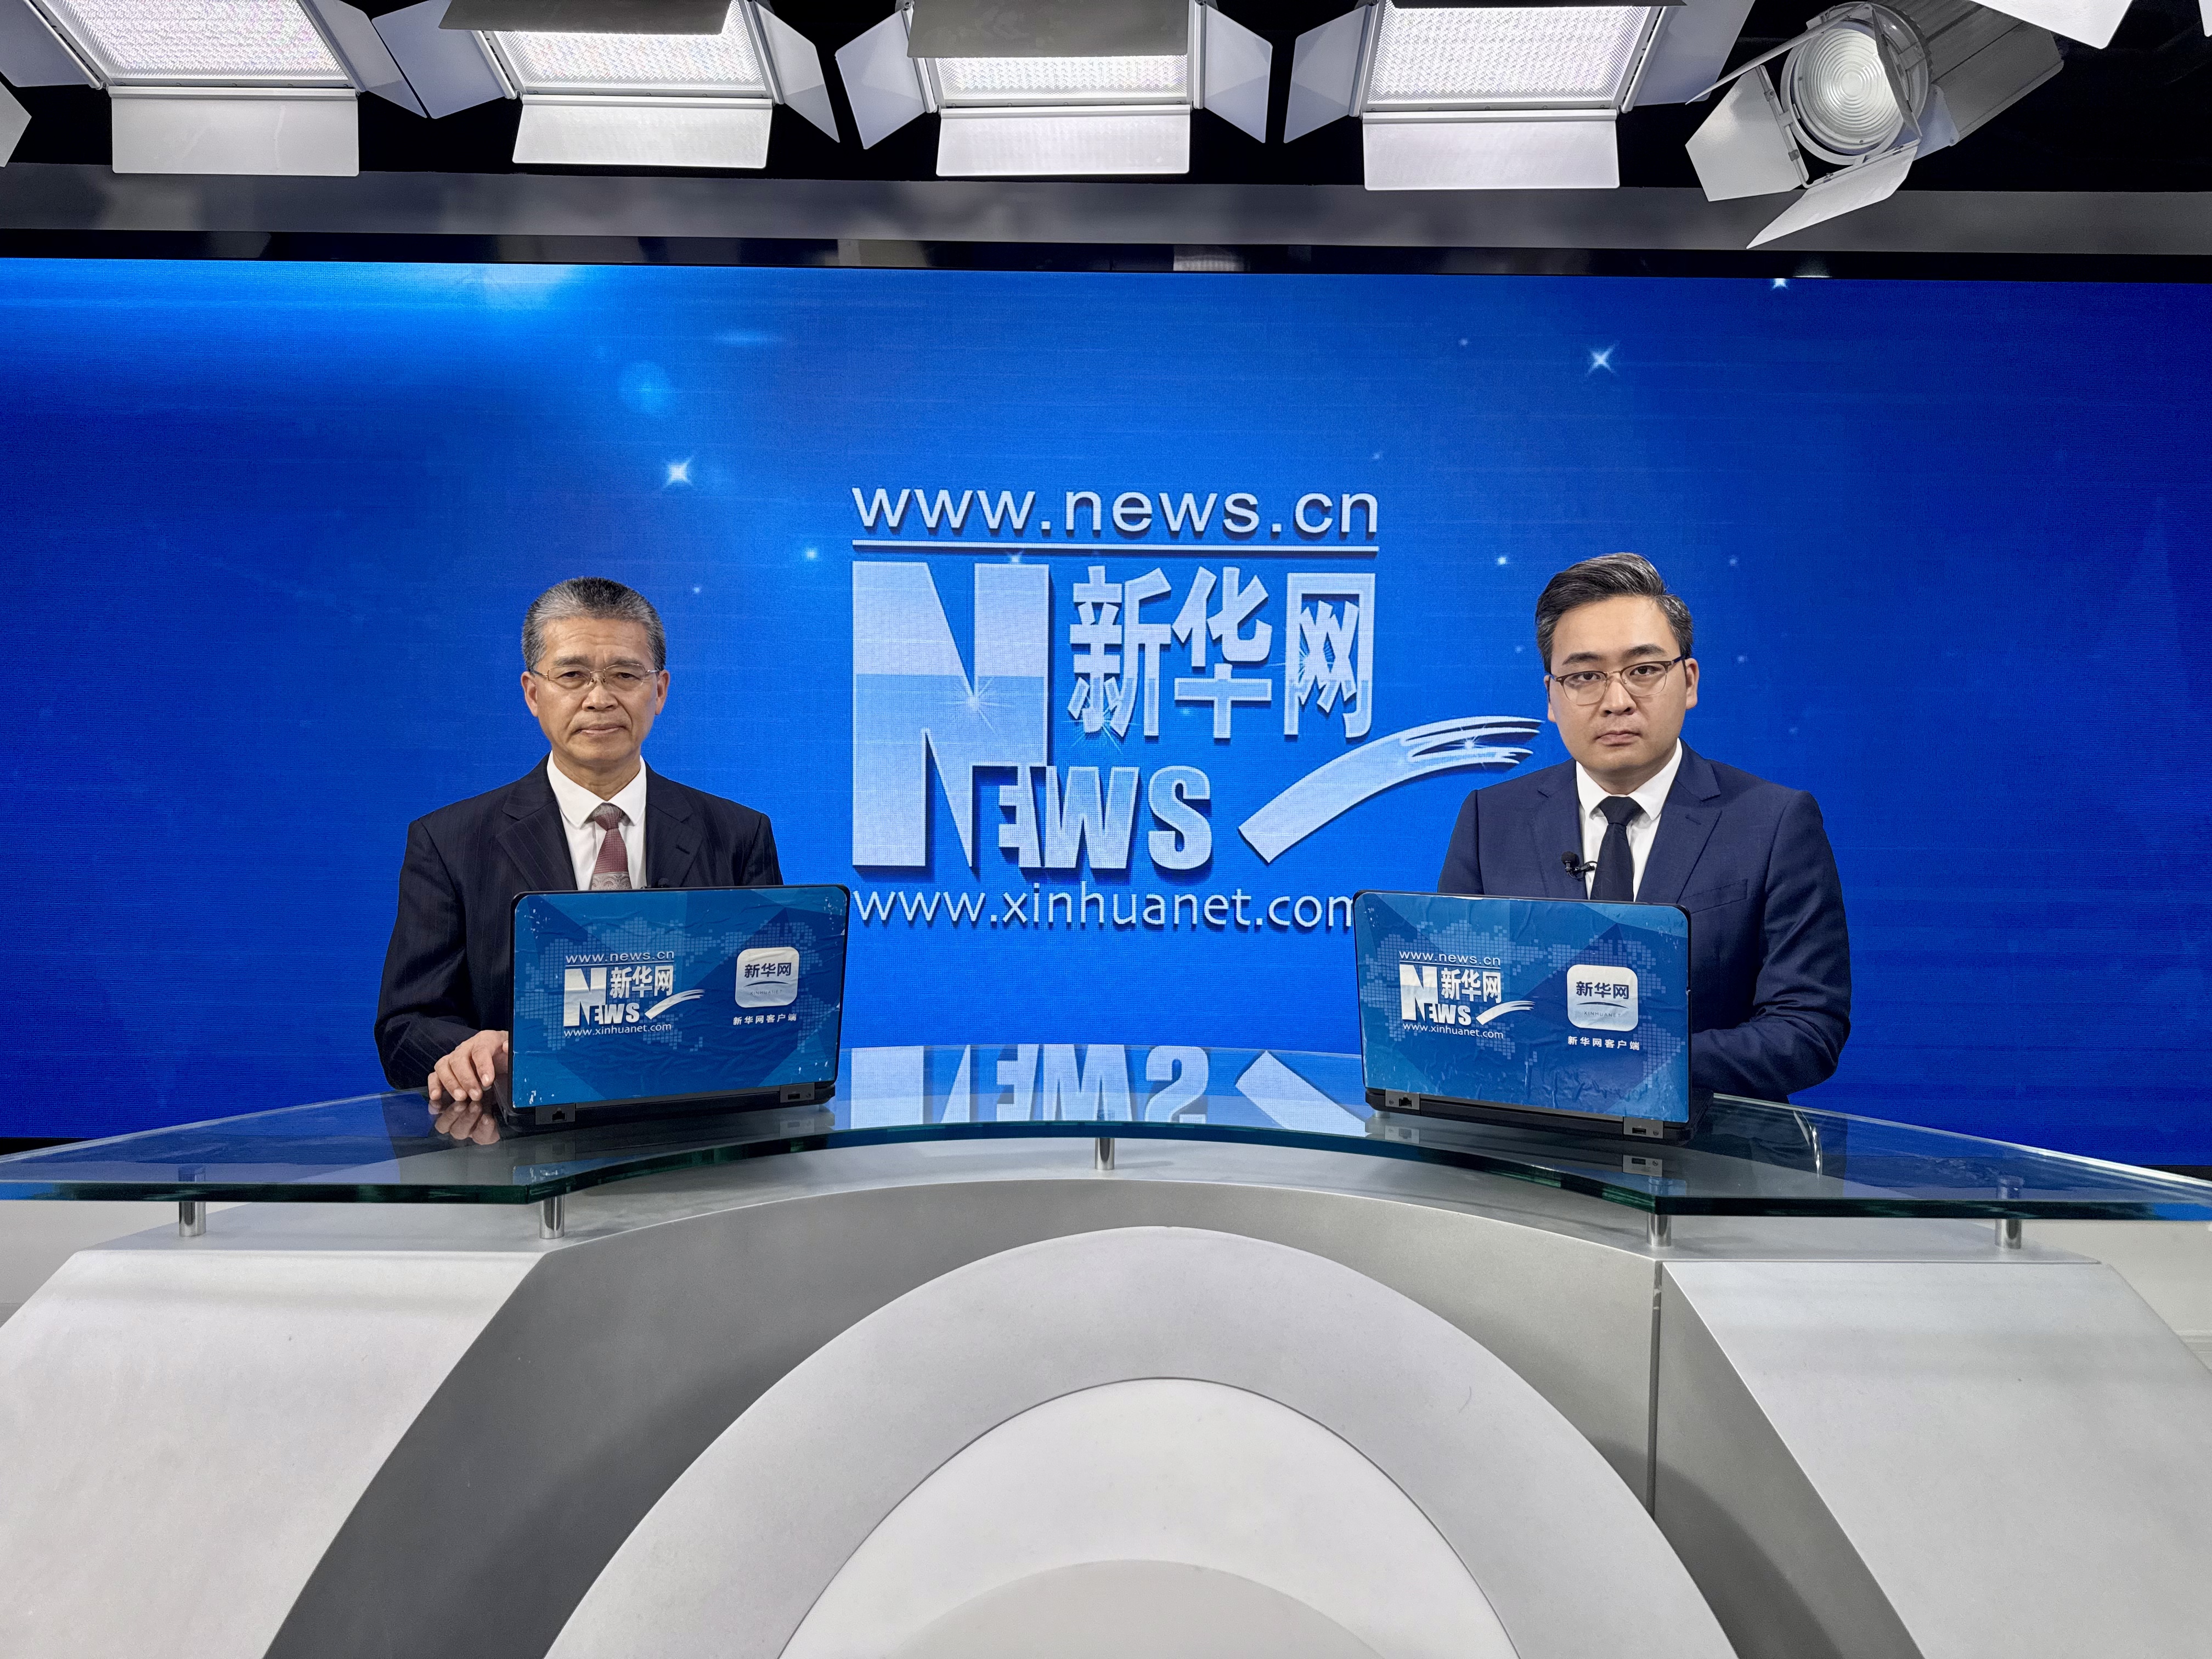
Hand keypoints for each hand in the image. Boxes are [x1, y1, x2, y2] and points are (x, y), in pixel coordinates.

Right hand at [427, 1030, 509, 1145]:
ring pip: (443, 1066)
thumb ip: (512, 1051)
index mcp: (485, 1039)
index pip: (481, 1050)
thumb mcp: (514, 1052)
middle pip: (459, 1059)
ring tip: (461, 1097)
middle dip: (466, 1079)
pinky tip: (437, 1097)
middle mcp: (466, 1047)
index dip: (483, 1066)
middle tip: (476, 1095)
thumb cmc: (506, 1055)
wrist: (500, 1055)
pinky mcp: (446, 1069)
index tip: (488, 1082)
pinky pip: (434, 1075)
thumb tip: (507, 1047)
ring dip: (450, 1083)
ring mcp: (453, 1058)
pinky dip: (434, 1085)